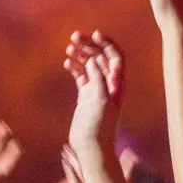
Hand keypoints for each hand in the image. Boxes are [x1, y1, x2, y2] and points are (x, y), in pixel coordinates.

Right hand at [65, 31, 124, 150]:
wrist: (91, 148)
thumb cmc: (99, 127)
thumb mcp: (99, 101)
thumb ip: (97, 79)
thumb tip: (91, 60)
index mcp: (116, 84)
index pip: (115, 56)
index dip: (107, 43)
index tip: (94, 34)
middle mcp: (108, 85)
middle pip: (100, 58)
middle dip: (89, 45)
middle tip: (74, 37)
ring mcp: (96, 90)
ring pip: (89, 65)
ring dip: (80, 54)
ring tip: (68, 48)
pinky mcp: (85, 97)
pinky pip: (80, 76)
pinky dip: (74, 68)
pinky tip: (66, 62)